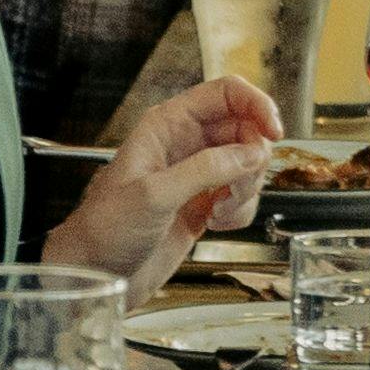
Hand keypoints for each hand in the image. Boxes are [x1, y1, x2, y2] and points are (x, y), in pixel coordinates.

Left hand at [50, 72, 283, 278]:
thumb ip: (205, 170)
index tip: (273, 131)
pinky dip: (242, 211)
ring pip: (249, 165)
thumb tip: (250, 154)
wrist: (96, 274)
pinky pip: (242, 197)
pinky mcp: (205, 205)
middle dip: (252, 159)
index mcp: (167, 126)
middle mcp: (185, 145)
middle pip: (245, 130)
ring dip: (247, 189)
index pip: (225, 94)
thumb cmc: (104, 229)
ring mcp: (197, 175)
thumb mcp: (154, 194)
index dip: (255, 105)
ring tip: (220, 209)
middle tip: (239, 185)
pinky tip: (218, 223)